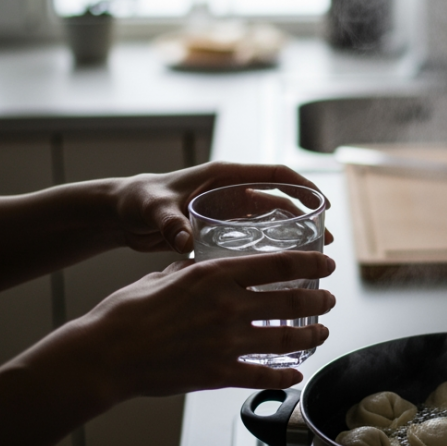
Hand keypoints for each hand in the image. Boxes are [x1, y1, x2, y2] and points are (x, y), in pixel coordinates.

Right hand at [59, 251, 337, 401]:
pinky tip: (296, 373)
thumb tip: (201, 264)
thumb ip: (191, 269)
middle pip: (292, 301)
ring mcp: (226, 341)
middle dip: (319, 300)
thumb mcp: (163, 275)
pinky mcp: (218, 373)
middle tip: (328, 299)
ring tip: (322, 331)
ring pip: (287, 339)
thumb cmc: (126, 313)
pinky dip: (285, 375)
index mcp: (215, 274)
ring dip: (312, 334)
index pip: (280, 264)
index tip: (326, 263)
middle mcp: (228, 305)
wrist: (105, 354)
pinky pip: (263, 375)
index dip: (311, 263)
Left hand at [114, 162, 330, 254]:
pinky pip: (253, 237)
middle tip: (324, 241)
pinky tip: (279, 270)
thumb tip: (184, 241)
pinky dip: (268, 248)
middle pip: (279, 200)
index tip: (323, 204)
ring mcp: (227, 211)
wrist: (122, 215)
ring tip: (311, 256)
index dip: (302, 187)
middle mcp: (230, 192)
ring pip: (270, 221)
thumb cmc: (137, 200)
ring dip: (291, 234)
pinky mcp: (220, 229)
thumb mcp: (153, 209)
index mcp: (223, 177)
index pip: (274, 175)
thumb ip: (169, 223)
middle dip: (305, 216)